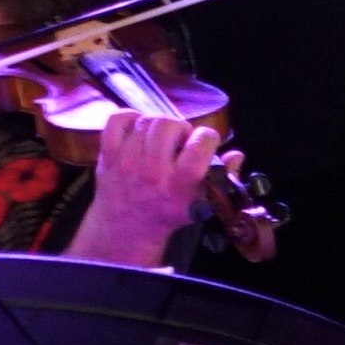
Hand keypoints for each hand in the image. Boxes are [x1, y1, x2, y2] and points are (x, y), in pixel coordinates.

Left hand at [91, 108, 232, 231]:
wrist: (128, 227)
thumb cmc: (168, 213)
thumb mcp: (202, 203)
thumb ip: (222, 178)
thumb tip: (236, 155)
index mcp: (180, 184)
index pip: (199, 145)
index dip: (208, 137)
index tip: (206, 142)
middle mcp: (153, 171)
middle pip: (169, 125)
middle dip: (181, 127)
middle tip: (181, 140)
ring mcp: (128, 161)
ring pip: (146, 121)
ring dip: (159, 124)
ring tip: (162, 137)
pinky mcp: (109, 155)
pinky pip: (117, 120)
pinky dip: (130, 117)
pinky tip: (140, 127)